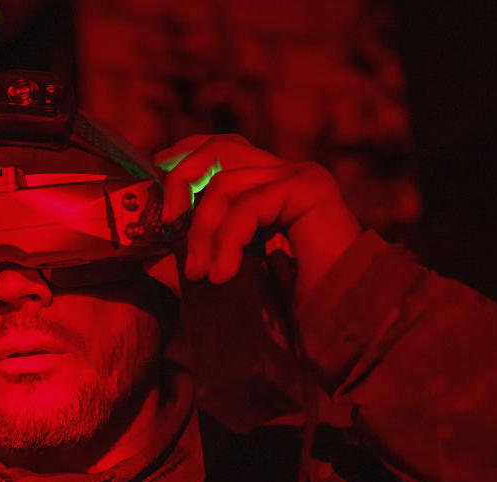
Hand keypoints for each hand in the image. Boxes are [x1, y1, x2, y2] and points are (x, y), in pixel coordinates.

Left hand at [144, 134, 361, 299]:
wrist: (339, 319)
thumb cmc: (288, 301)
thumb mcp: (231, 266)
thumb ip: (201, 246)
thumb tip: (157, 240)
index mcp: (270, 183)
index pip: (224, 147)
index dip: (188, 152)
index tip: (159, 168)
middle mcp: (286, 171)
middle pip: (221, 149)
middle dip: (183, 179)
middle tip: (169, 222)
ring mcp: (300, 176)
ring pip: (227, 183)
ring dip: (203, 230)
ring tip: (200, 273)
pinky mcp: (309, 189)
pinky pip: (248, 205)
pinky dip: (227, 240)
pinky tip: (223, 274)